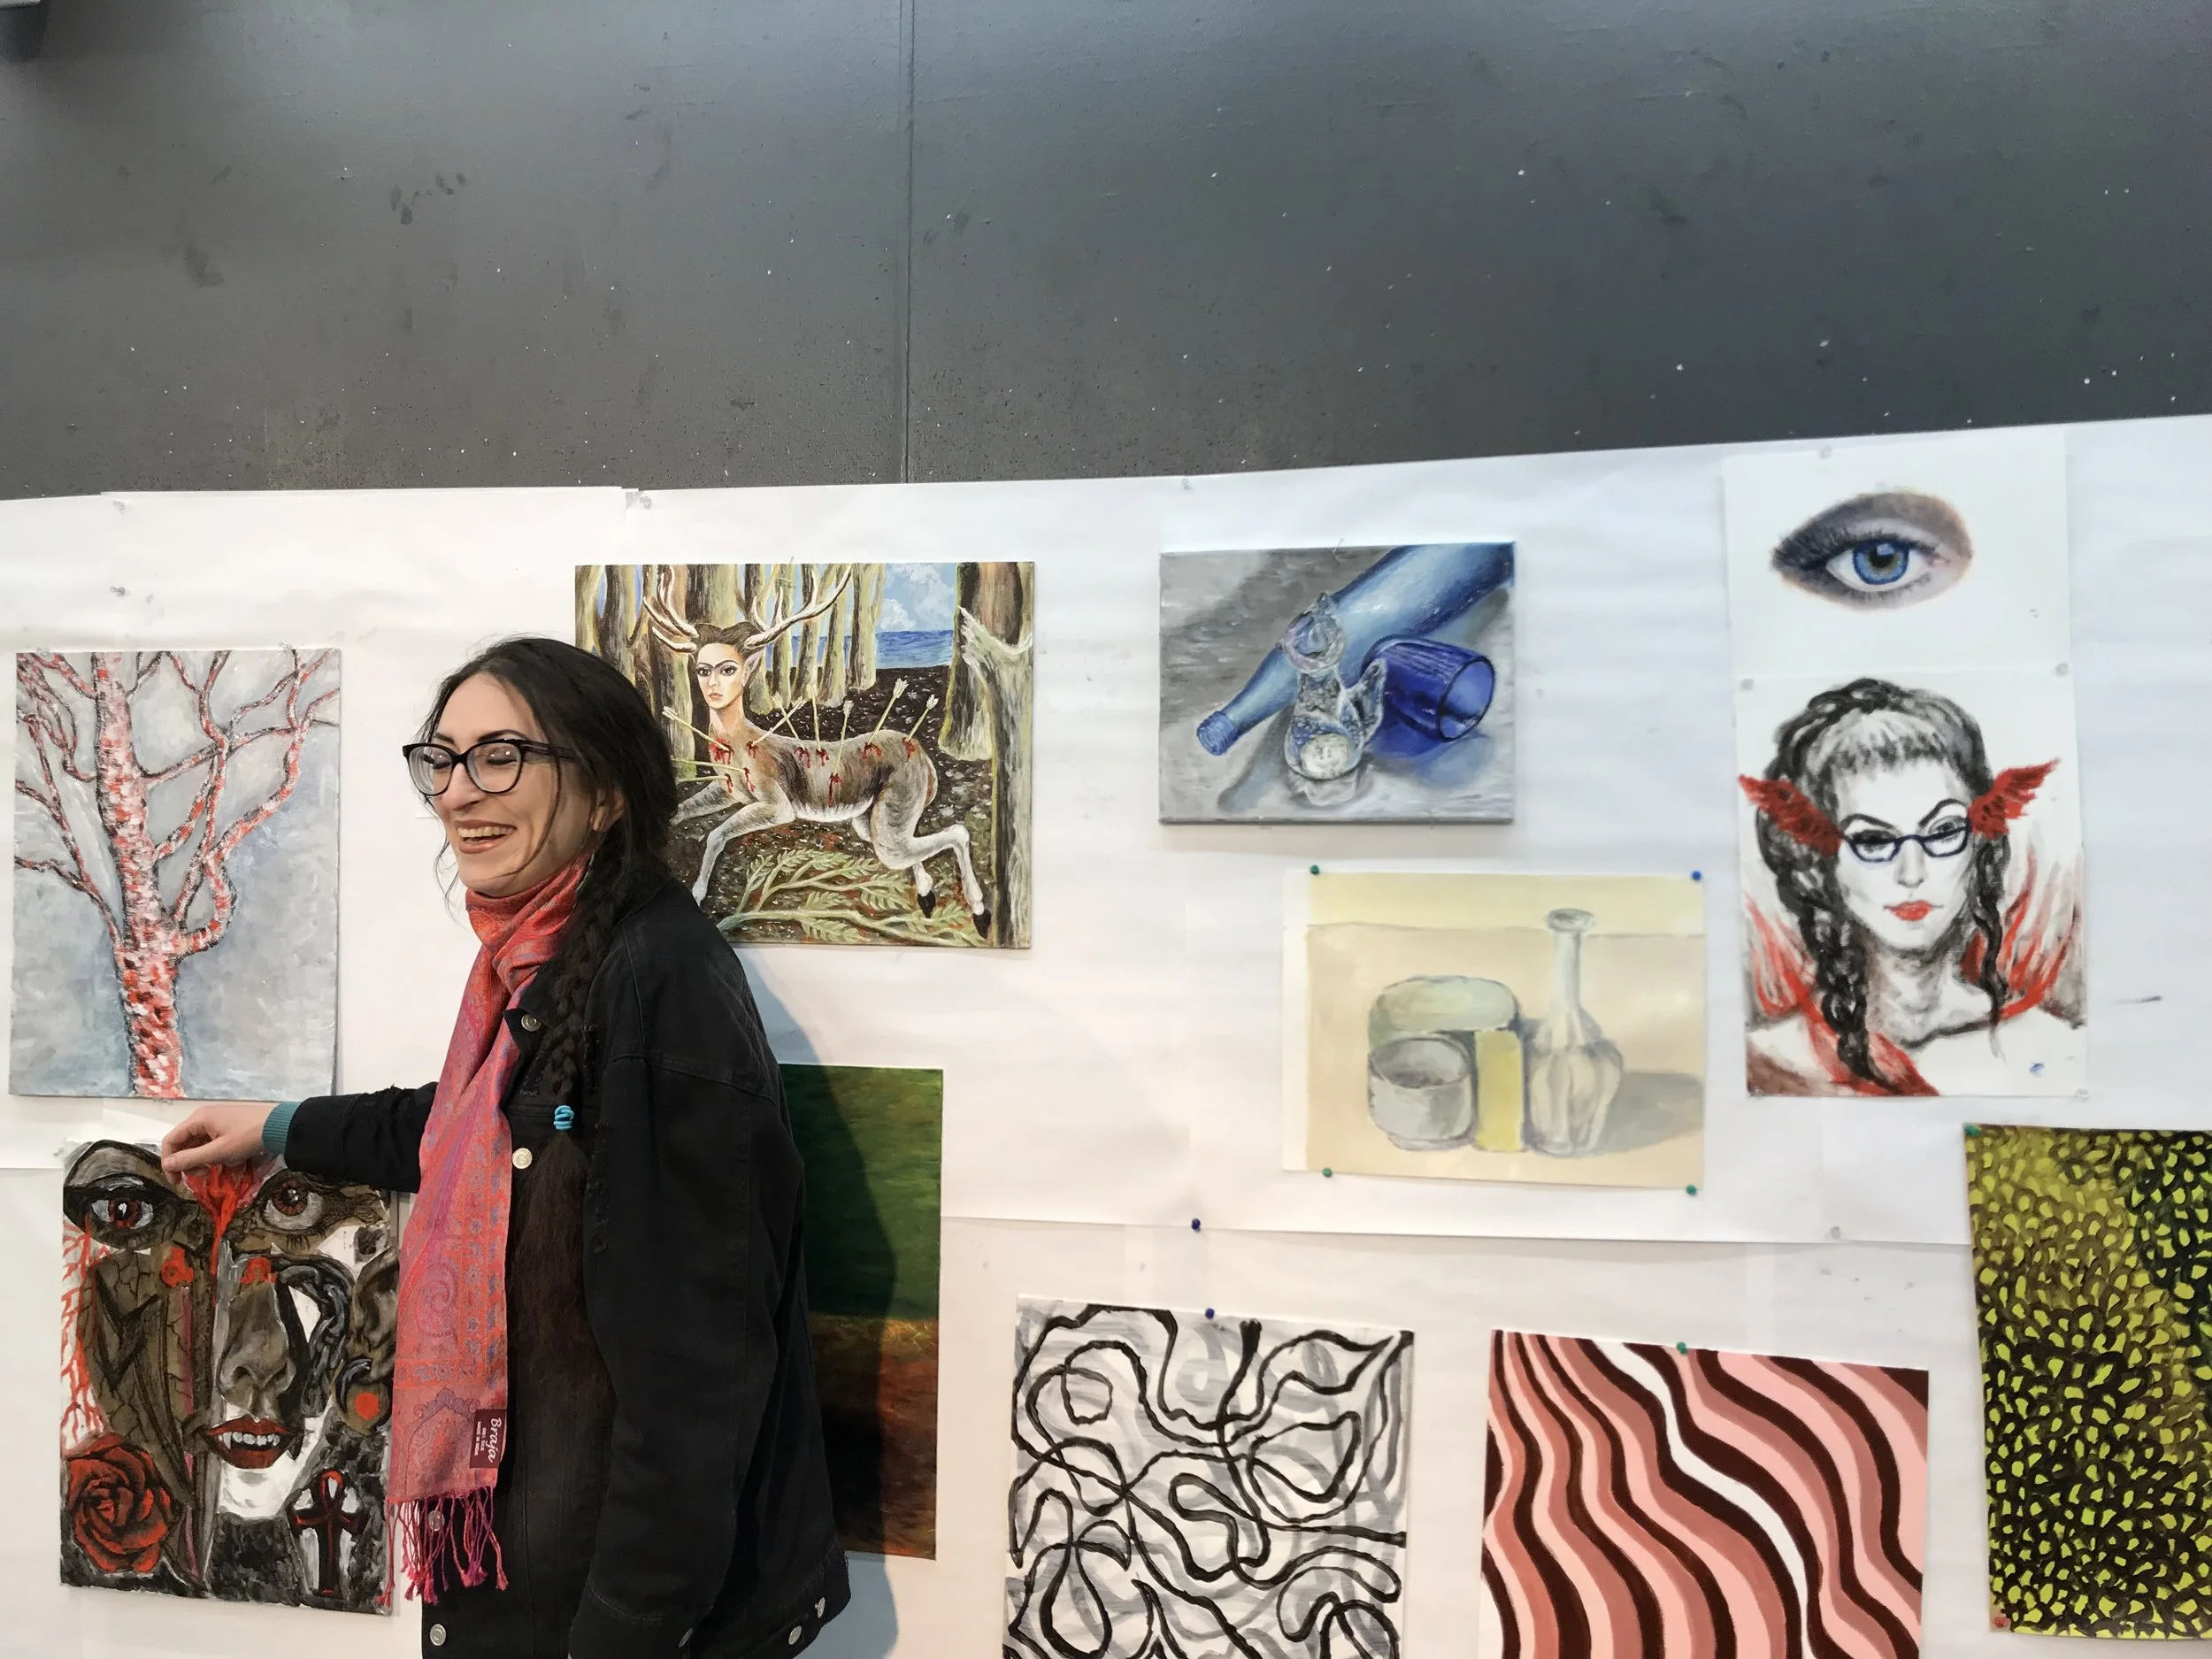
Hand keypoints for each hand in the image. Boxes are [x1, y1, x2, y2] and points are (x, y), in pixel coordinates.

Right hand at [160, 1102, 276, 1174]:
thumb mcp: (218, 1152)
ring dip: (207, 1160)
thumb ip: (190, 1159)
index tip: (176, 1182)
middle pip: (186, 1144)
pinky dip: (220, 1155)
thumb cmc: (248, 1137)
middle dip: (191, 1163)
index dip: (169, 1162)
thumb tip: (167, 1165)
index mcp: (198, 1119)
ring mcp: (219, 1122)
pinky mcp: (231, 1127)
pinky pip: (216, 1144)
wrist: (281, 1126)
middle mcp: (205, 1118)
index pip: (171, 1141)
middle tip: (203, 1175)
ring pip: (202, 1146)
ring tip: (222, 1168)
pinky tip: (234, 1162)